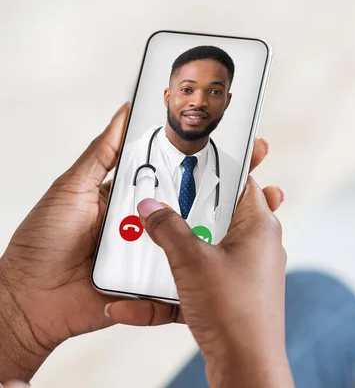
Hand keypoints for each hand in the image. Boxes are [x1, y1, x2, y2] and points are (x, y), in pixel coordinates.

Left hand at [0, 102, 274, 381]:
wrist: (28, 301)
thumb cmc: (43, 241)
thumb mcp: (72, 187)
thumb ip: (103, 153)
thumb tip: (126, 111)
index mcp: (136, 198)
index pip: (181, 175)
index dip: (212, 162)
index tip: (242, 147)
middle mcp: (152, 226)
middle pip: (198, 211)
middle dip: (235, 199)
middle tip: (267, 185)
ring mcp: (155, 258)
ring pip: (199, 247)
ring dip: (230, 239)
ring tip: (262, 224)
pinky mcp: (153, 290)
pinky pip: (182, 283)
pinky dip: (202, 280)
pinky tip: (231, 267)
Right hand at [107, 177, 292, 387]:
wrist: (245, 367)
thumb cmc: (233, 310)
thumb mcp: (192, 260)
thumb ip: (168, 229)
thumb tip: (151, 207)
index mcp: (259, 225)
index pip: (241, 182)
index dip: (217, 170)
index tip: (190, 162)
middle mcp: (257, 246)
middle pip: (219, 216)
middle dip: (186, 214)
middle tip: (159, 204)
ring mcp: (245, 274)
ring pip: (204, 252)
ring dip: (172, 255)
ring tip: (142, 248)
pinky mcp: (231, 298)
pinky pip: (196, 286)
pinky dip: (169, 293)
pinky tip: (130, 306)